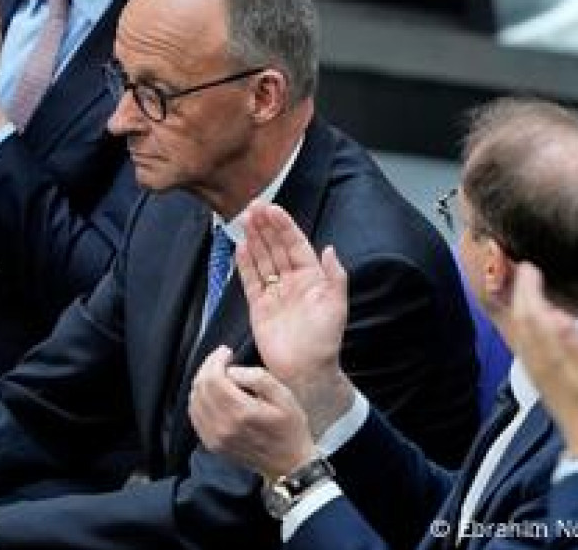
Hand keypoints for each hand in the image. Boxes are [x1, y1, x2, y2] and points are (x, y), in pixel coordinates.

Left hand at [189, 346, 316, 479]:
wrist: (289, 464)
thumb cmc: (290, 428)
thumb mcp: (284, 397)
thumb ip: (258, 378)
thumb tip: (233, 370)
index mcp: (241, 412)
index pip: (213, 378)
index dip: (216, 360)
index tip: (227, 352)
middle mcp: (222, 426)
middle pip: (201, 387)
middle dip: (208, 367)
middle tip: (221, 359)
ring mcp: (215, 438)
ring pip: (194, 401)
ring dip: (202, 382)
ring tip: (216, 374)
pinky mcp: (212, 445)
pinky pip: (195, 417)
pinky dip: (198, 400)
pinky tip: (210, 393)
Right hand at [235, 201, 354, 435]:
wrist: (306, 371)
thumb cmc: (325, 340)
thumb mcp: (336, 306)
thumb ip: (335, 276)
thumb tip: (330, 248)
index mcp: (312, 278)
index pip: (295, 244)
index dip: (284, 226)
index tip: (273, 209)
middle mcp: (292, 282)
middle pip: (276, 247)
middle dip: (266, 226)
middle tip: (254, 205)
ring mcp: (274, 293)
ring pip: (262, 259)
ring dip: (254, 239)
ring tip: (245, 219)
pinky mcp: (259, 306)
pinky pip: (250, 280)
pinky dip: (245, 264)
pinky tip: (241, 247)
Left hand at [503, 263, 577, 460]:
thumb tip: (556, 317)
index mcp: (554, 355)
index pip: (535, 315)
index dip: (530, 289)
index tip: (530, 267)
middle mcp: (540, 360)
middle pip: (523, 319)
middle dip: (521, 293)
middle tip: (525, 270)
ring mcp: (537, 370)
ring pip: (520, 331)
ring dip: (519, 307)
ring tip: (524, 289)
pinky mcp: (539, 379)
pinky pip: (522, 344)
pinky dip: (521, 325)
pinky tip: (525, 321)